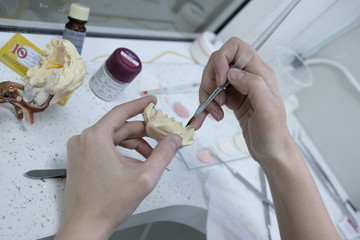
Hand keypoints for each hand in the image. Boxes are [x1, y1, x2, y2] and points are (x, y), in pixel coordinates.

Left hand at [55, 96, 181, 239]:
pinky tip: (135, 166)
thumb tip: (174, 139)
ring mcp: (80, 150)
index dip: (140, 105)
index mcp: (95, 137)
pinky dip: (122, 153)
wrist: (85, 227)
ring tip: (151, 159)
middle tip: (162, 138)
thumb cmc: (108, 204)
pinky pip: (105, 149)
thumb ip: (163, 155)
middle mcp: (84, 139)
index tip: (153, 102)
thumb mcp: (144, 177)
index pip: (121, 112)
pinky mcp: (81, 160)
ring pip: (113, 139)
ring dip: (134, 146)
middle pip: (120, 127)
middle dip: (143, 133)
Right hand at [192, 37, 291, 162]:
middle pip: (218, 63)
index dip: (222, 59)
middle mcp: (248, 76)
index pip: (236, 47)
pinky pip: (212, 95)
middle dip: (210, 81)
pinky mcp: (232, 99)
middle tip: (215, 100)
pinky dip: (207, 105)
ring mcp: (239, 88)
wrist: (271, 152)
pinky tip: (210, 117)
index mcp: (260, 73)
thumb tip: (231, 73)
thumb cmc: (273, 134)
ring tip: (215, 114)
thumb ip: (253, 85)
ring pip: (212, 79)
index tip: (219, 80)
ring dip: (207, 96)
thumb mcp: (268, 110)